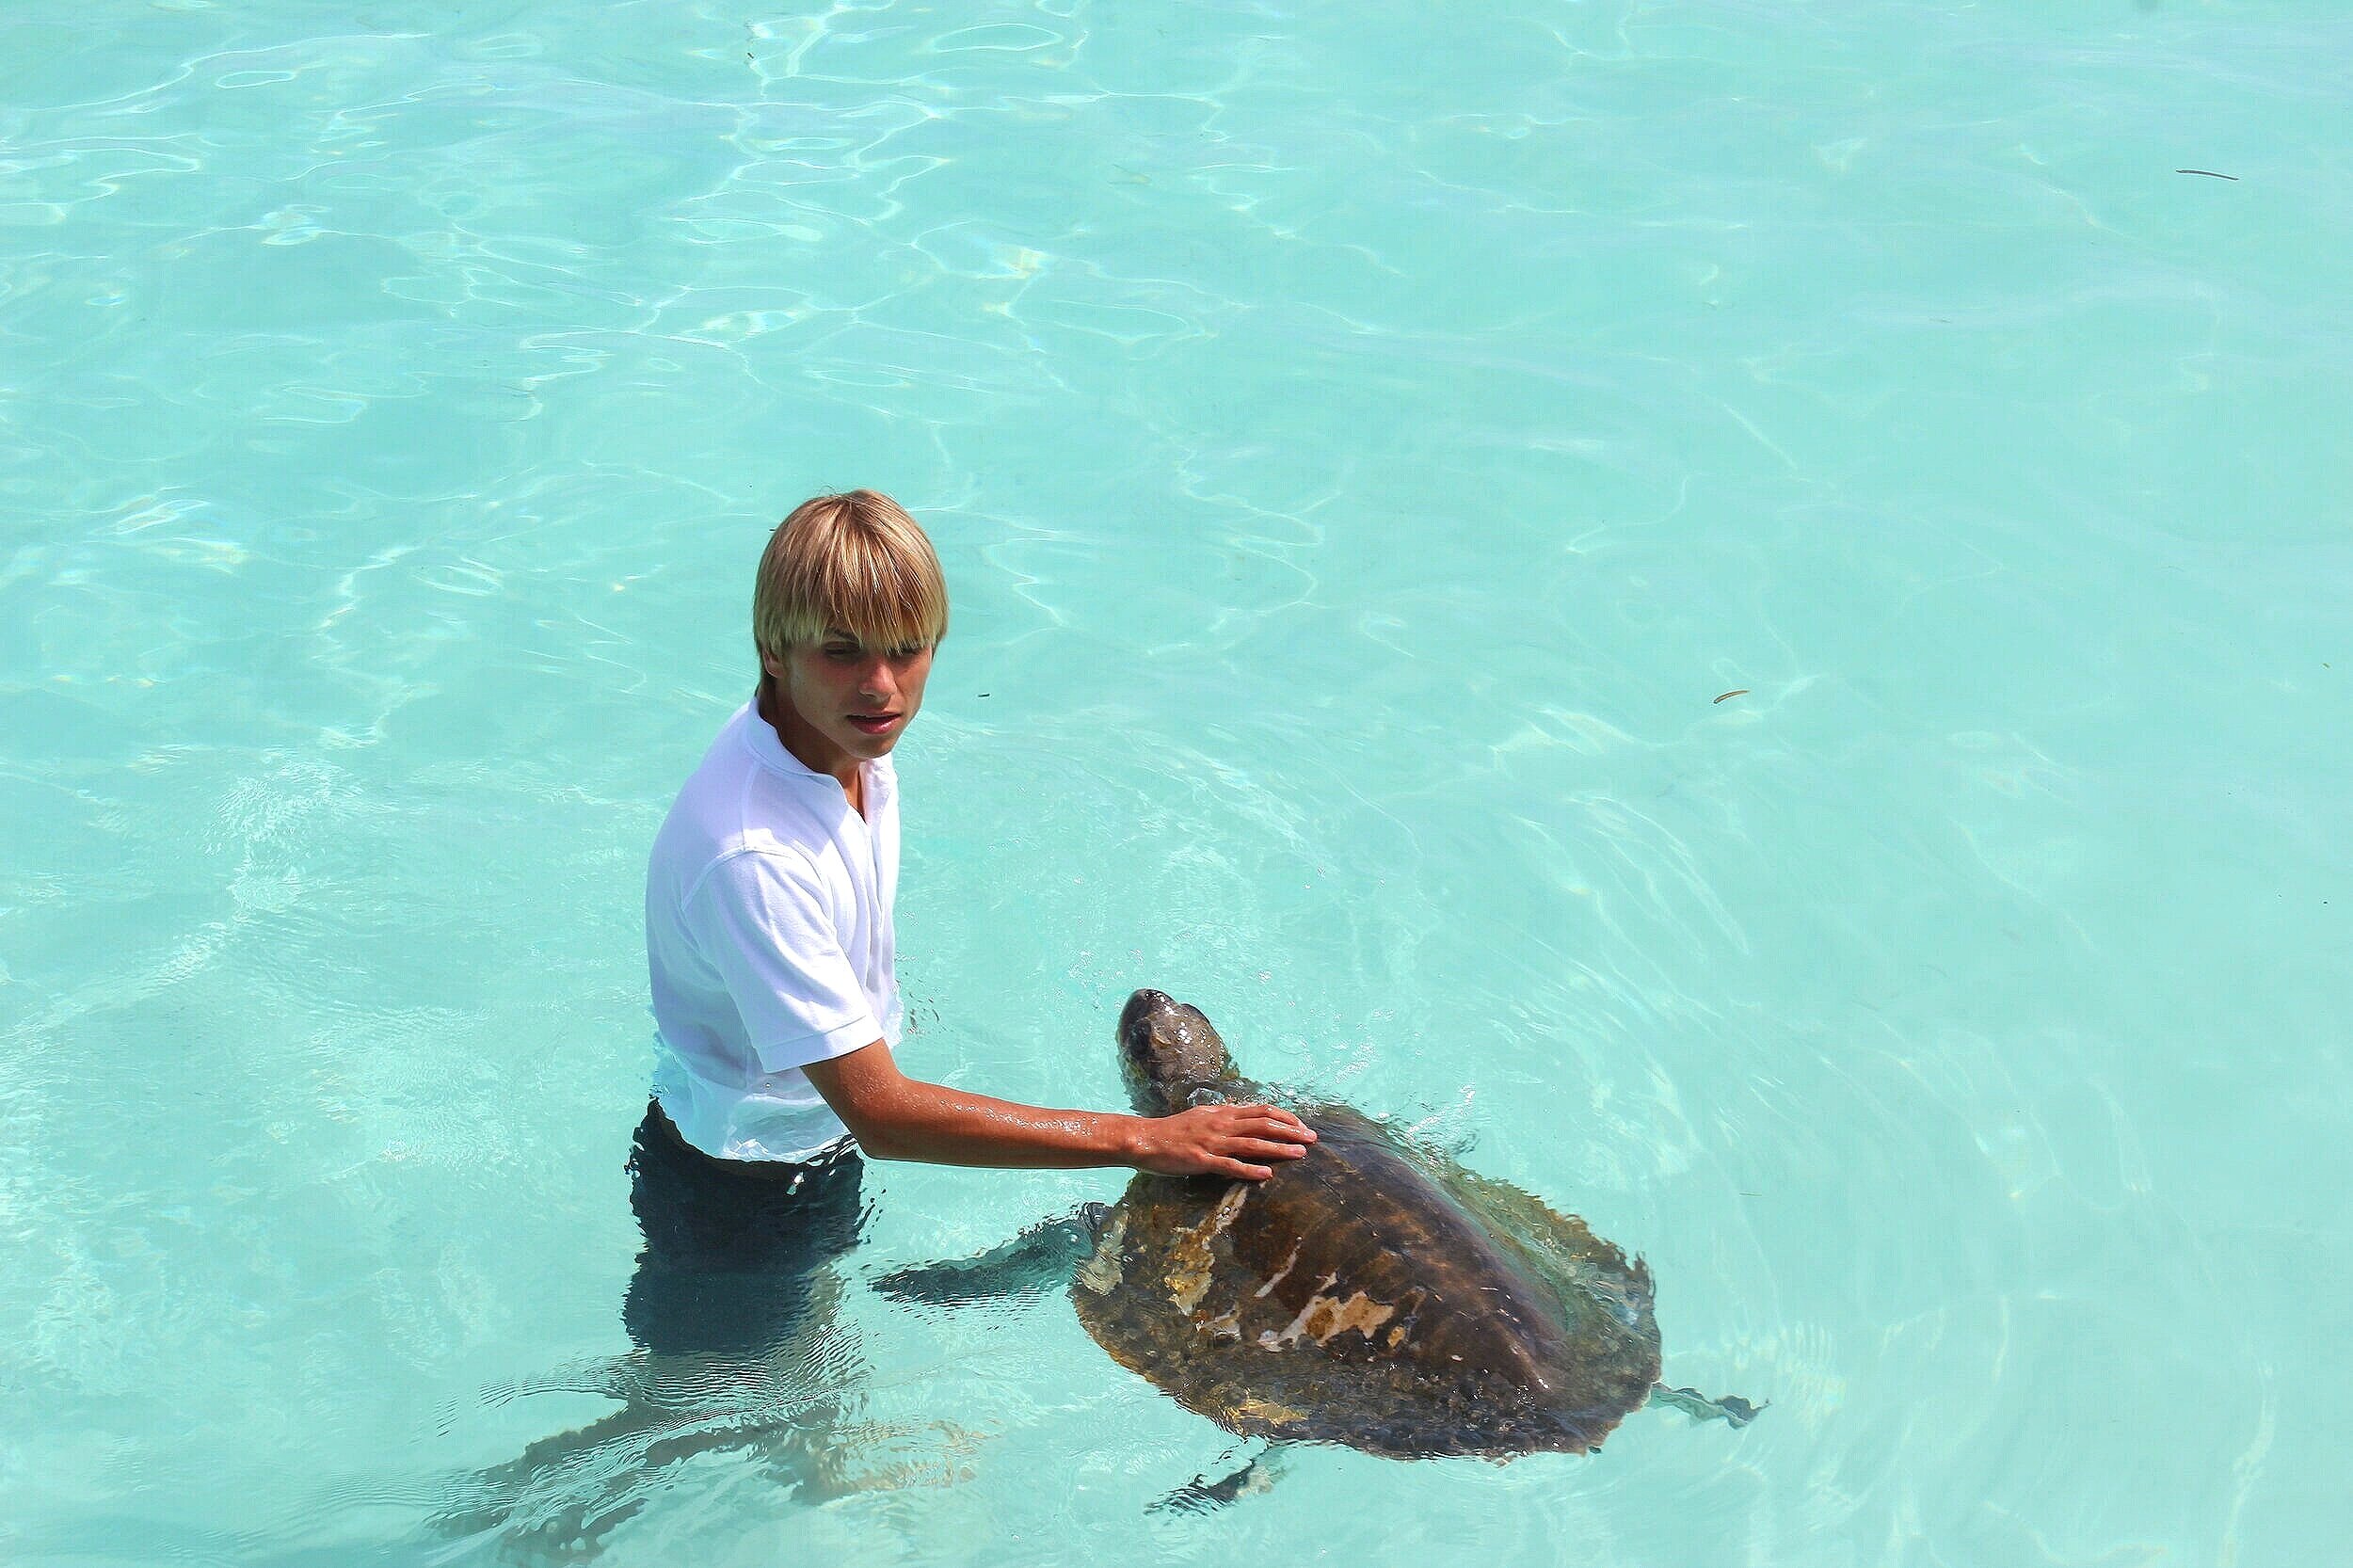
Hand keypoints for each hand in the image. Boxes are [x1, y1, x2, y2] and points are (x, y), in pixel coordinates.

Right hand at [1131, 1102, 1316, 1180]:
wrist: (1146, 1139)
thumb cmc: (1174, 1129)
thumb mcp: (1203, 1116)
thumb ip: (1224, 1117)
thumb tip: (1245, 1117)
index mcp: (1223, 1113)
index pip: (1261, 1110)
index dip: (1284, 1117)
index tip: (1301, 1125)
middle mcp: (1221, 1124)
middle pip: (1263, 1124)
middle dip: (1290, 1131)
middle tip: (1311, 1139)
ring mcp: (1212, 1142)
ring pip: (1252, 1143)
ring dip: (1278, 1148)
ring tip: (1299, 1154)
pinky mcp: (1202, 1160)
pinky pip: (1230, 1165)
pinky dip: (1250, 1169)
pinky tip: (1267, 1173)